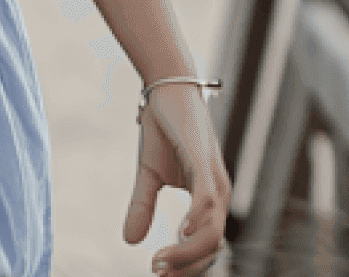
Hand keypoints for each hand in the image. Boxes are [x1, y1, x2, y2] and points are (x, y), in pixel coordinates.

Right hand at [125, 84, 231, 276]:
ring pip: (211, 229)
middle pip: (212, 245)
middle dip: (186, 266)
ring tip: (161, 261)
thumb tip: (129, 241)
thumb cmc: (163, 131)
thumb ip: (142, 207)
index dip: (186, 264)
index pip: (206, 244)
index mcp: (209, 199)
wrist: (167, 90)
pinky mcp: (204, 162)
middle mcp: (219, 193)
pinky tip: (181, 232)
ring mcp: (214, 178)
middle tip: (158, 273)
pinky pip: (207, 199)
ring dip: (187, 251)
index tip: (159, 274)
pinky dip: (197, 219)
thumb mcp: (148, 176)